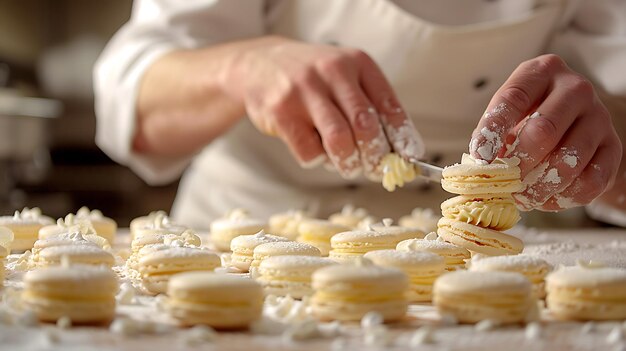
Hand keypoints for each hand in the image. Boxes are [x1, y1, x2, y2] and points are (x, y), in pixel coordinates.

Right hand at [222, 36, 423, 178]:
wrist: (259, 64)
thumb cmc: (312, 79)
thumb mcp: (345, 78)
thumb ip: (370, 106)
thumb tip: (399, 150)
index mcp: (357, 63)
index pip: (389, 106)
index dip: (402, 137)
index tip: (410, 158)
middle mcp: (333, 71)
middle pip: (366, 127)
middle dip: (375, 157)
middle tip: (374, 169)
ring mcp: (305, 90)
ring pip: (339, 141)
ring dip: (347, 163)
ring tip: (346, 164)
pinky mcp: (281, 111)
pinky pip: (309, 150)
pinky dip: (318, 160)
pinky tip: (316, 151)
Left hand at [469, 54, 621, 210]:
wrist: (572, 123)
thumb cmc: (529, 116)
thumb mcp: (508, 114)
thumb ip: (492, 134)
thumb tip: (481, 166)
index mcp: (542, 72)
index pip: (513, 98)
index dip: (494, 130)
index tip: (481, 156)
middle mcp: (575, 89)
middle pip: (544, 130)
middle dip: (518, 162)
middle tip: (504, 181)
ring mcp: (599, 117)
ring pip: (569, 160)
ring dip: (539, 186)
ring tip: (522, 196)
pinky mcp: (613, 147)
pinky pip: (591, 180)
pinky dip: (564, 197)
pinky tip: (546, 199)